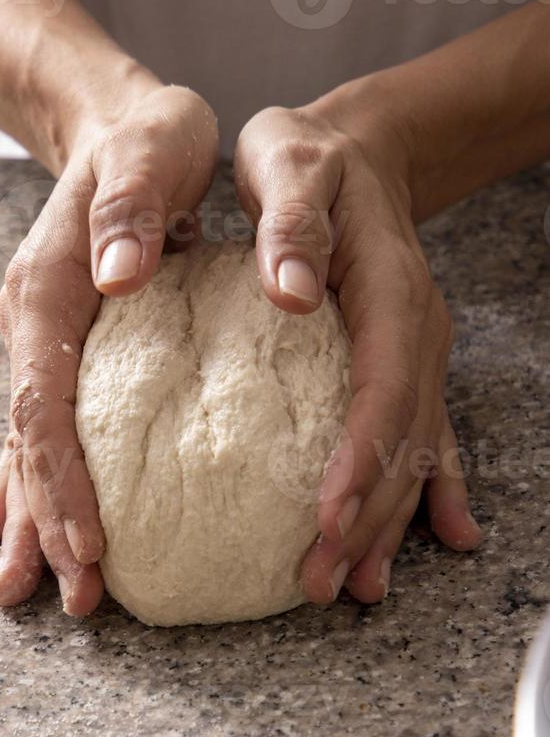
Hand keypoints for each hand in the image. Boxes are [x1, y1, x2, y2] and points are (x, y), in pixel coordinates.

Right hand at [0, 83, 218, 614]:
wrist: (122, 128)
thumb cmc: (149, 142)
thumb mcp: (152, 149)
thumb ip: (130, 208)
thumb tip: (118, 274)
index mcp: (50, 291)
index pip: (46, 404)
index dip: (62, 480)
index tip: (89, 543)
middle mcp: (35, 326)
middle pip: (31, 444)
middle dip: (50, 524)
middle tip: (75, 596)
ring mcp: (44, 345)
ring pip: (29, 448)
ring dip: (35, 520)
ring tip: (34, 587)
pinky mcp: (67, 355)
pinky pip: (45, 430)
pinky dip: (34, 485)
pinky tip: (16, 528)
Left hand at [234, 93, 481, 603]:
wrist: (356, 153)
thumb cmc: (308, 158)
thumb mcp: (290, 162)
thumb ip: (290, 223)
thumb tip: (290, 295)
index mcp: (388, 289)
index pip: (381, 387)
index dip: (361, 458)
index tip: (328, 518)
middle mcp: (414, 331)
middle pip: (401, 438)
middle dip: (367, 516)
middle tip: (326, 581)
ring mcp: (416, 352)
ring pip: (414, 450)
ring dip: (391, 521)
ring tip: (362, 584)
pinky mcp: (403, 364)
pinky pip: (425, 435)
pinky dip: (431, 489)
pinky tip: (446, 533)